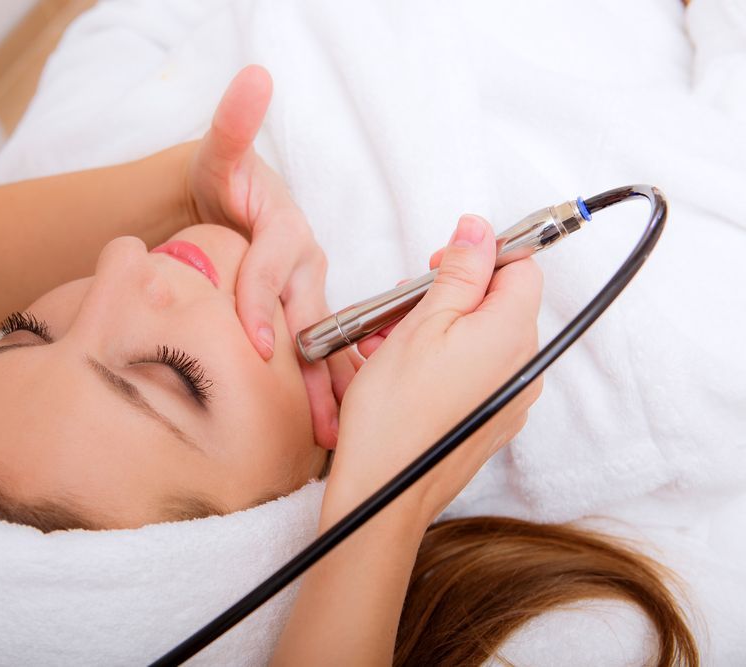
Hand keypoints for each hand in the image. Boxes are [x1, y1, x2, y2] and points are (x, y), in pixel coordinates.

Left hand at [187, 65, 344, 448]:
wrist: (225, 207)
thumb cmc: (219, 185)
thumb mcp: (218, 155)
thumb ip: (233, 124)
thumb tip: (253, 78)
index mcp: (287, 231)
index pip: (276, 268)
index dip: (265, 301)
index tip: (258, 345)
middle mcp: (306, 264)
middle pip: (313, 319)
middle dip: (315, 372)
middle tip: (318, 421)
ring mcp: (309, 292)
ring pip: (325, 344)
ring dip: (330, 391)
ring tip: (330, 439)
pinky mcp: (303, 312)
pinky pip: (319, 352)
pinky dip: (325, 389)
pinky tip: (325, 429)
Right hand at [328, 214, 543, 524]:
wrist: (386, 491)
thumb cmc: (395, 411)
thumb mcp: (421, 322)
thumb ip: (459, 271)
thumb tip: (480, 229)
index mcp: (512, 333)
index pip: (521, 268)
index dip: (479, 257)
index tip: (438, 265)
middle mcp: (523, 366)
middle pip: (498, 303)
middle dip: (448, 295)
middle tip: (400, 307)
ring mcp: (511, 398)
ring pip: (480, 337)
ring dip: (436, 328)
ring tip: (387, 342)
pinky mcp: (492, 420)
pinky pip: (475, 372)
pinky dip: (441, 360)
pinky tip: (401, 370)